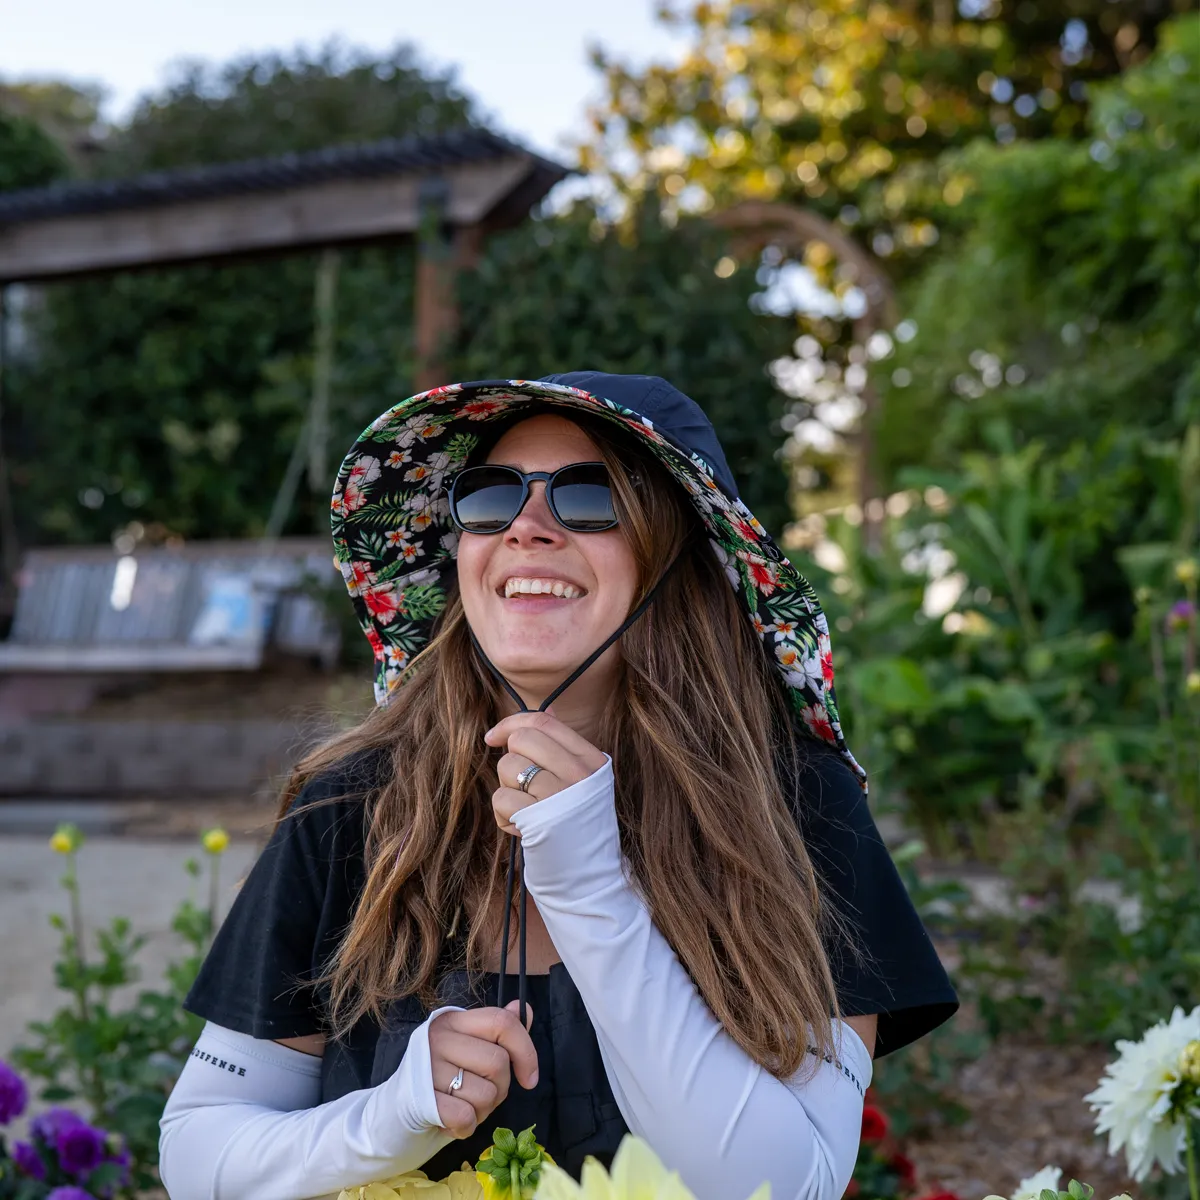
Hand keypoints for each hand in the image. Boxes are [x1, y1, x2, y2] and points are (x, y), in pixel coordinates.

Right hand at [428, 1001, 538, 1137]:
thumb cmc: (440, 1081)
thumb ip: (498, 1034)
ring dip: (482, 1112)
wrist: (393, 1114)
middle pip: (498, 1063)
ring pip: (486, 1094)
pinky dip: (466, 1128)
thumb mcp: (469, 1052)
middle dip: (499, 1090)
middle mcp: (438, 1037)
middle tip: (479, 1096)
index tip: (530, 1078)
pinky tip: (451, 1122)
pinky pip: (466, 1116)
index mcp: (453, 1020)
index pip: (502, 1022)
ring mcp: (427, 1067)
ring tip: (461, 1107)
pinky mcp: (420, 1099)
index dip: (526, 1050)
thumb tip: (524, 1010)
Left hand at [484, 712, 607, 835]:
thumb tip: (548, 709)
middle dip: (510, 762)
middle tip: (522, 788)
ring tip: (526, 812)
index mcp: (592, 760)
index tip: (493, 738)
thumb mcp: (583, 783)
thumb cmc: (578, 827)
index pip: (544, 721)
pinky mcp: (542, 820)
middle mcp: (581, 774)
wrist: (589, 878)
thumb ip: (564, 746)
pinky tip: (522, 830)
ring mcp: (562, 796)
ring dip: (507, 791)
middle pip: (522, 740)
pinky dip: (504, 817)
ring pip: (508, 767)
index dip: (511, 723)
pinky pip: (501, 799)